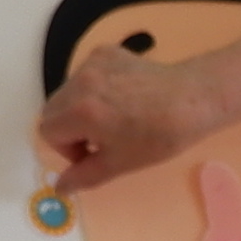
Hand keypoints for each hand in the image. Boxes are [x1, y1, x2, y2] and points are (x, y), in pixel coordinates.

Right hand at [27, 51, 211, 195]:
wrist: (193, 100)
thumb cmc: (158, 138)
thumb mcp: (119, 163)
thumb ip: (83, 176)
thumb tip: (58, 188)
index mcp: (80, 111)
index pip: (47, 132)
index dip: (67, 149)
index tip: (93, 153)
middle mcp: (80, 82)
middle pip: (52, 110)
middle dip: (69, 129)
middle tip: (101, 140)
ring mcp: (91, 63)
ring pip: (66, 92)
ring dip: (80, 109)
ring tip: (114, 119)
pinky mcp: (105, 51)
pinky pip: (84, 75)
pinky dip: (94, 90)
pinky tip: (122, 98)